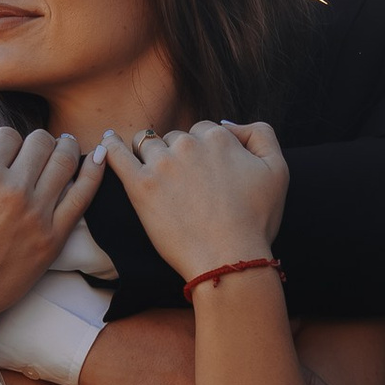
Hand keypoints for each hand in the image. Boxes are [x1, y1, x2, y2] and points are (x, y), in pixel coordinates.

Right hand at [0, 126, 105, 339]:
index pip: (7, 135)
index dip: (4, 140)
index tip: (2, 153)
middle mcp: (15, 191)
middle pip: (40, 142)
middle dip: (36, 140)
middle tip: (37, 146)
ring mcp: (38, 215)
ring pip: (65, 161)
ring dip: (67, 147)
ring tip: (66, 144)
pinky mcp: (54, 239)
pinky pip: (83, 196)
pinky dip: (94, 172)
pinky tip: (100, 159)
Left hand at [101, 119, 289, 283]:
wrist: (230, 259)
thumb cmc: (256, 221)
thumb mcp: (278, 170)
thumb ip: (260, 134)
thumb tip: (227, 125)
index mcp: (219, 138)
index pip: (204, 130)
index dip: (204, 150)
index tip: (206, 174)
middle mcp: (188, 144)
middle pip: (174, 137)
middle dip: (178, 154)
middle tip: (185, 185)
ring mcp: (162, 165)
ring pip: (146, 143)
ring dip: (148, 153)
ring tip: (152, 171)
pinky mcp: (140, 187)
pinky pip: (117, 156)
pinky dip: (110, 146)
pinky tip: (107, 142)